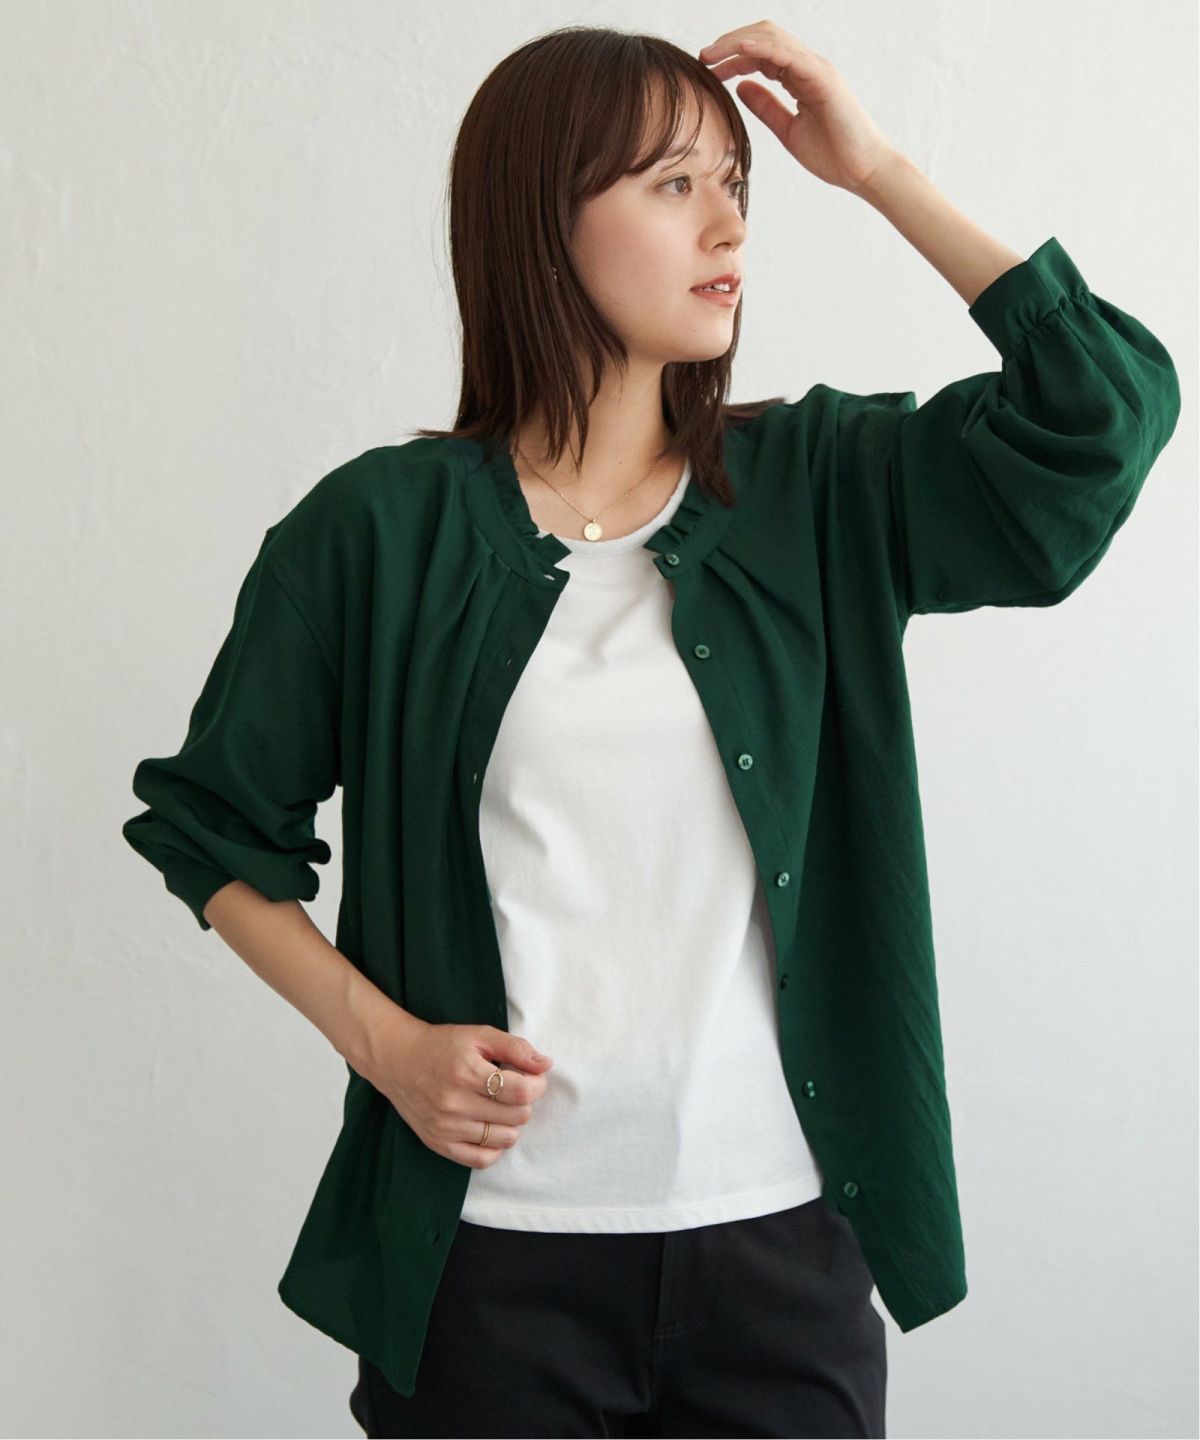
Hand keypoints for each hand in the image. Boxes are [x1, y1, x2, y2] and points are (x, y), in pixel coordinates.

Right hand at [372, 1015, 554, 1168]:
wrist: (397, 1060)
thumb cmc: (442, 1045)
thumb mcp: (479, 1035)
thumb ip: (515, 1048)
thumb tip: (546, 1065)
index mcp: (466, 1072)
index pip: (521, 1091)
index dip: (536, 1084)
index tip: (532, 1077)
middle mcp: (455, 1103)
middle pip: (517, 1116)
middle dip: (524, 1101)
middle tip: (513, 1089)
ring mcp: (446, 1127)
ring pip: (505, 1139)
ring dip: (511, 1123)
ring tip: (499, 1106)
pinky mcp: (438, 1143)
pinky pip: (481, 1160)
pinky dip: (494, 1147)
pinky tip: (490, 1127)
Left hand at [699, 20, 899, 194]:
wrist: (863, 171)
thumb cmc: (833, 154)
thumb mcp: (787, 130)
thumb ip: (766, 107)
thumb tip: (741, 87)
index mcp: (798, 78)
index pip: (760, 54)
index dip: (732, 57)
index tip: (708, 69)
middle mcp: (806, 67)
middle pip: (763, 37)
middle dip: (730, 43)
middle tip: (703, 57)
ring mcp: (815, 68)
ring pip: (771, 39)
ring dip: (737, 42)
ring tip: (711, 55)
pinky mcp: (822, 78)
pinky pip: (787, 54)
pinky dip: (761, 48)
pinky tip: (738, 51)